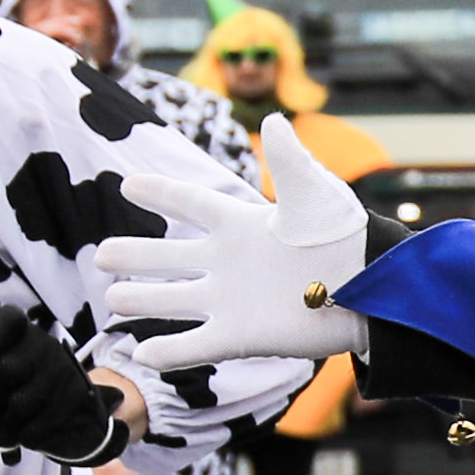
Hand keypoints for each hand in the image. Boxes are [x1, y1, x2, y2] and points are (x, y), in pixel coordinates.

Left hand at [0, 302, 135, 463]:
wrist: (68, 421)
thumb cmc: (16, 391)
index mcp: (23, 333)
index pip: (10, 317)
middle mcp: (46, 345)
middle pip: (7, 369)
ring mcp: (63, 371)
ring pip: (19, 404)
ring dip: (5, 424)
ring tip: (6, 427)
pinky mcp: (76, 399)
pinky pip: (36, 427)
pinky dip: (24, 437)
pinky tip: (26, 433)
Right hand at [99, 122, 368, 365]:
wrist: (371, 291)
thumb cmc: (347, 237)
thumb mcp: (316, 195)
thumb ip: (289, 160)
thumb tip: (273, 120)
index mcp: (244, 224)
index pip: (192, 204)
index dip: (161, 194)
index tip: (128, 185)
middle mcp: (231, 263)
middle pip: (171, 258)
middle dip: (136, 257)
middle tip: (103, 256)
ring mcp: (233, 301)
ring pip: (174, 300)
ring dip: (143, 300)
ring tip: (112, 298)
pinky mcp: (241, 336)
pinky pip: (197, 345)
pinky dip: (170, 351)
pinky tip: (141, 354)